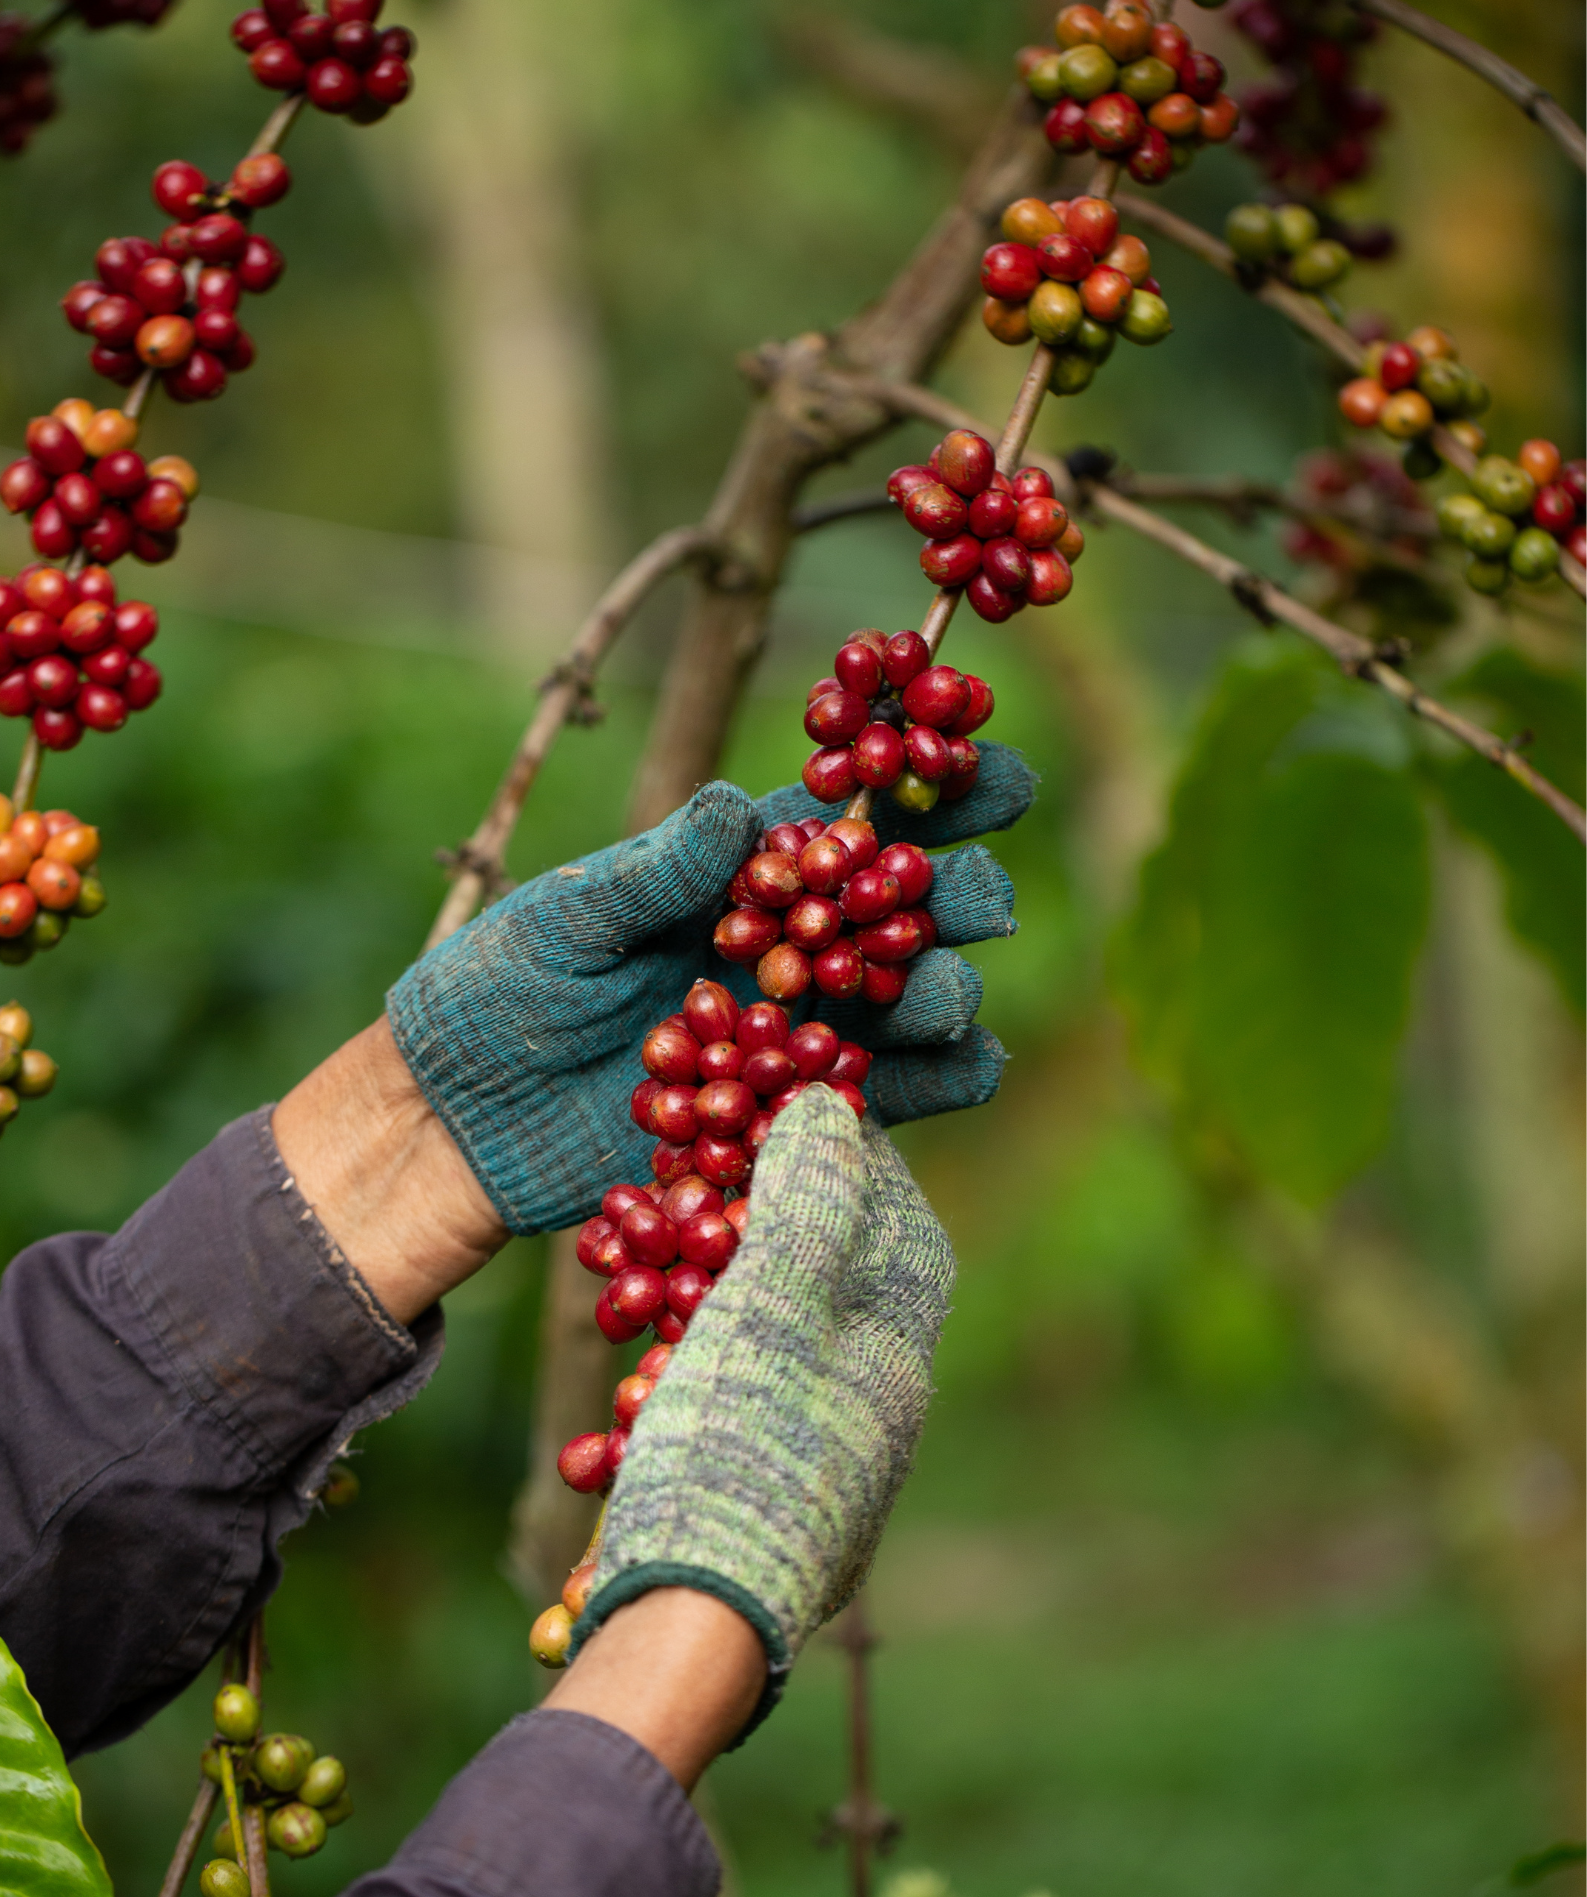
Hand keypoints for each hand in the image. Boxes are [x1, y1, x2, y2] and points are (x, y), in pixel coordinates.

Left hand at [386, 750, 1033, 1234]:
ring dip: (944, 992)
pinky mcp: (789, 1118)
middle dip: (954, 898)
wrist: (455, 1124)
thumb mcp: (564, 922)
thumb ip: (655, 873)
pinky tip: (969, 1066)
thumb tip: (736, 805)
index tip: (995, 772)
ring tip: (943, 994)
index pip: (847, 824)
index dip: (930, 793)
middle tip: (979, 898)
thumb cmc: (493, 994)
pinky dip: (939, 1085)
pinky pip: (885, 1099)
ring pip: (906, 1004)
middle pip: (899, 912)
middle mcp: (782, 949)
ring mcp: (792, 1034)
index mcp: (734, 877)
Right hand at [572, 1085, 953, 1731]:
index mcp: (895, 1356)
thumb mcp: (773, 1303)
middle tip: (729, 1169)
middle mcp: (874, 1411)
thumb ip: (806, 1202)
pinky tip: (652, 1354)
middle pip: (842, 1284)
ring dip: (736, 1287)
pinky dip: (703, 1358)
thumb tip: (829, 1110)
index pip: (899, 1226)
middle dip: (789, 1217)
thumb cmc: (740, 1451)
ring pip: (786, 1345)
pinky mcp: (760, 1503)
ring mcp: (821, 1463)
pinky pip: (744, 1404)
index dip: (856, 1158)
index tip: (804, 1111)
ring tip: (682, 1247)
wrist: (692, 1628)